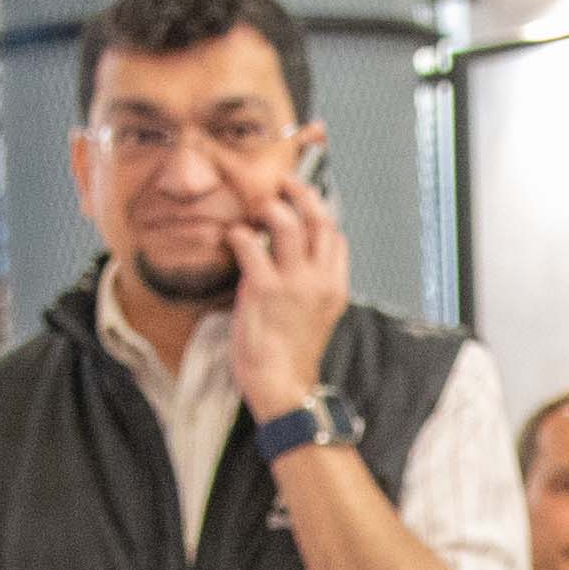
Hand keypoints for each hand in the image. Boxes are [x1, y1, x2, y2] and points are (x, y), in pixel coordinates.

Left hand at [223, 182, 353, 422]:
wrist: (283, 386)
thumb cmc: (294, 354)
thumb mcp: (319, 316)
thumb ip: (316, 285)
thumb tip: (303, 259)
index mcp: (335, 287)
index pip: (336, 236)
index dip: (320, 211)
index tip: (304, 201)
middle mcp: (319, 280)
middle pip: (319, 219)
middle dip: (301, 193)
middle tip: (284, 183)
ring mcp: (293, 283)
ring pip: (287, 223)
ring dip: (269, 207)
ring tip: (257, 208)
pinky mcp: (263, 290)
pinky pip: (250, 245)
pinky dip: (238, 234)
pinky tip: (232, 236)